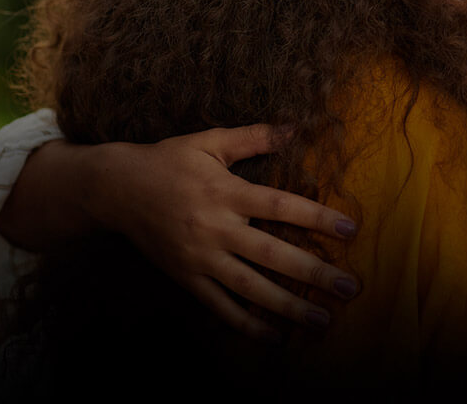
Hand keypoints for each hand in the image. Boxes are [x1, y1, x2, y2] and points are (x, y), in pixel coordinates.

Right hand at [86, 124, 358, 339]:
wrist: (115, 190)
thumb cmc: (168, 160)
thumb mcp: (209, 141)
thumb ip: (254, 137)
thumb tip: (295, 127)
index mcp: (225, 191)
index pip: (280, 206)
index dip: (316, 218)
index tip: (351, 230)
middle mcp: (215, 227)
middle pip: (272, 254)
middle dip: (313, 274)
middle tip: (350, 288)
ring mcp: (200, 257)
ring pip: (250, 288)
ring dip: (288, 307)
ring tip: (322, 322)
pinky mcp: (186, 278)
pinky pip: (219, 307)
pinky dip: (246, 325)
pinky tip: (276, 338)